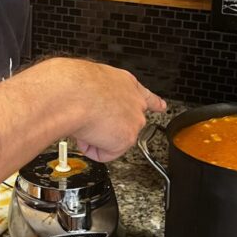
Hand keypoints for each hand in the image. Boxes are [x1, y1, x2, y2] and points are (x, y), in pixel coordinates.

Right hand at [36, 58, 165, 161]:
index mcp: (125, 83)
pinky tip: (85, 134)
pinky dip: (91, 148)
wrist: (74, 94)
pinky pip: (104, 154)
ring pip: (111, 140)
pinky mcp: (127, 138)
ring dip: (94, 136)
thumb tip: (85, 106)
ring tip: (83, 121)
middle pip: (127, 124)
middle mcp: (135, 101)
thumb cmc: (74, 85)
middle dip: (109, 129)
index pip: (144, 95)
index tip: (161, 106)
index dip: (154, 103)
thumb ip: (95, 95)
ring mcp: (134, 120)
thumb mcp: (87, 82)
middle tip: (89, 122)